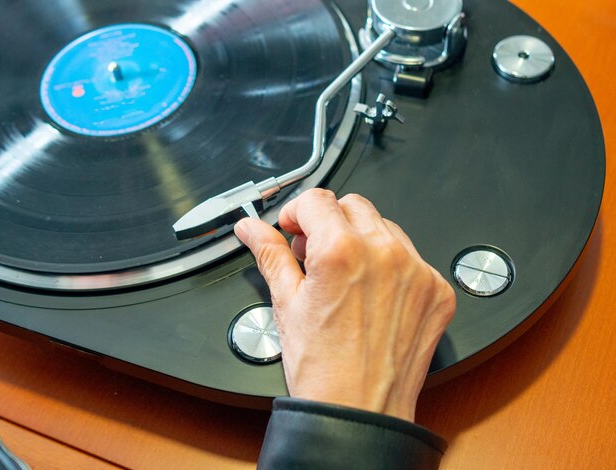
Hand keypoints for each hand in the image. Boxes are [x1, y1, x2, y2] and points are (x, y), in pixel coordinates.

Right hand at [234, 189, 454, 421]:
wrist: (360, 413)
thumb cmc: (323, 369)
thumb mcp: (286, 303)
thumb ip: (269, 253)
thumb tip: (250, 228)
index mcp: (341, 252)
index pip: (317, 199)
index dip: (297, 212)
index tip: (293, 228)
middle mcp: (384, 254)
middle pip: (352, 206)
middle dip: (328, 222)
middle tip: (315, 254)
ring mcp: (416, 271)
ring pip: (385, 227)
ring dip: (361, 239)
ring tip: (345, 276)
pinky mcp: (436, 290)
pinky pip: (412, 257)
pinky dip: (391, 265)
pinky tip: (373, 293)